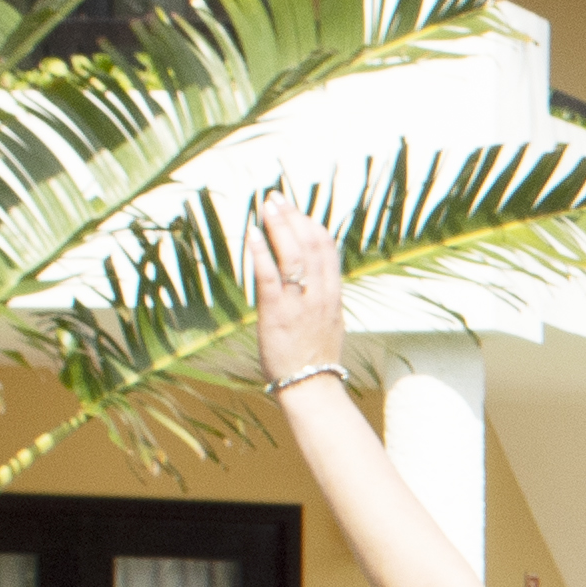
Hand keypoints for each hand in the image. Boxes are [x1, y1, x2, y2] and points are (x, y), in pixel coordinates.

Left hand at [250, 193, 347, 390]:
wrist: (310, 388)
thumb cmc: (314, 358)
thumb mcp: (329, 322)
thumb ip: (322, 296)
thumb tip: (314, 276)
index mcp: (333, 296)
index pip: (327, 249)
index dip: (311, 223)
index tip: (296, 209)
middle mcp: (319, 295)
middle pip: (310, 245)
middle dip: (293, 217)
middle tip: (276, 198)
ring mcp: (299, 304)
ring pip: (293, 255)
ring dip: (278, 226)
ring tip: (266, 206)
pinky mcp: (277, 314)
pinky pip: (269, 277)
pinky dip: (261, 252)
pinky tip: (252, 233)